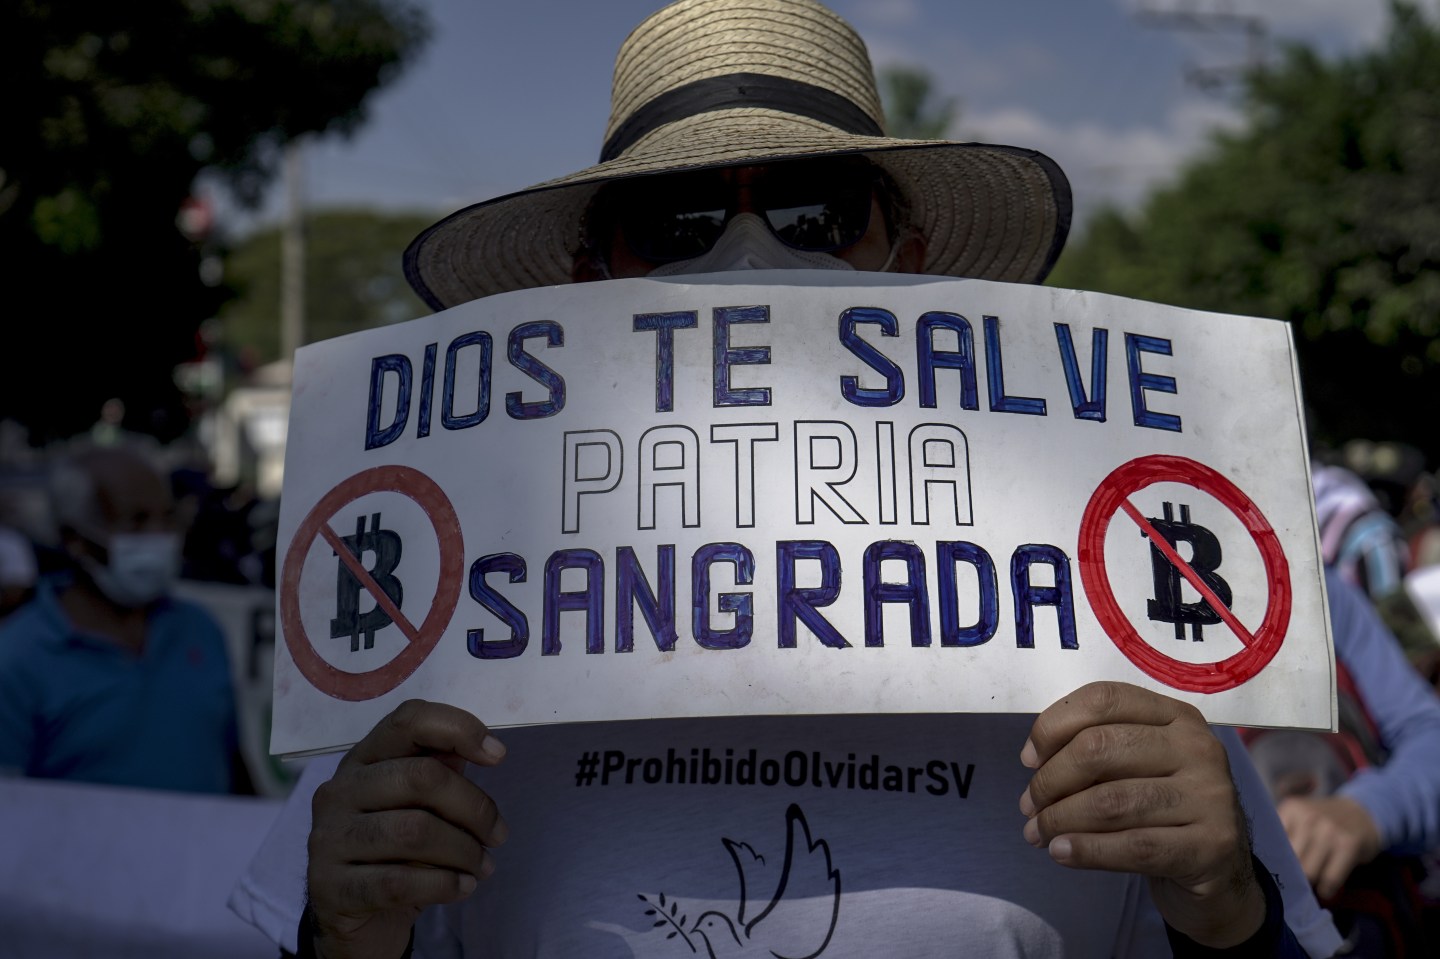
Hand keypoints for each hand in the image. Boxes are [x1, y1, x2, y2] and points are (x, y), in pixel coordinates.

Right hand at [307, 700, 508, 958]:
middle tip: (499, 835)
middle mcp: (339, 790)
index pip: (409, 720)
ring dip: (464, 851)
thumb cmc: (394, 852)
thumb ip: (443, 771)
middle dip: (474, 808)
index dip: (459, 728)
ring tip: (483, 866)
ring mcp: (328, 838)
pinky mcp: (330, 887)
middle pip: (421, 777)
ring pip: (414, 832)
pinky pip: (398, 882)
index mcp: (364, 759)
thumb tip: (488, 749)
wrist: (353, 919)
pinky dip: (444, 885)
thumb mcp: (419, 806)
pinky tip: (463, 888)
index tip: (498, 756)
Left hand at [1020, 682, 1263, 947]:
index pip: (1104, 699)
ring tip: (1037, 833)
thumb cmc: (1161, 810)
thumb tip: (1033, 760)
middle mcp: (1198, 747)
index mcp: (1176, 716)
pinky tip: (1061, 852)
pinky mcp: (1211, 845)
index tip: (1028, 759)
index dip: (1053, 725)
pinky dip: (1087, 850)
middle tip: (1028, 806)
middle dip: (1050, 779)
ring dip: (1060, 819)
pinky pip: (1135, 846)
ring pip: (1112, 801)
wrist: (1220, 872)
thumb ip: (1093, 752)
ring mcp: (1210, 796)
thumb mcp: (1135, 768)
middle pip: (1099, 747)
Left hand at [1277, 794, 1380, 898]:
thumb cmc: (1323, 823)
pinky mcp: (1348, 843)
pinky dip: (1327, 889)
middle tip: (1293, 886)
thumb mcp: (1300, 819)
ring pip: (1308, 871)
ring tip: (1309, 889)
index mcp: (1291, 809)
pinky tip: (1326, 891)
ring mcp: (1329, 829)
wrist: (1363, 814)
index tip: (1273, 874)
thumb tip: (1266, 868)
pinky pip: (1331, 877)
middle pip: (1289, 860)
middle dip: (1290, 876)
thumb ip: (1282, 836)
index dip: (1272, 862)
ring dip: (1309, 886)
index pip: (1272, 843)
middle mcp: (1308, 816)